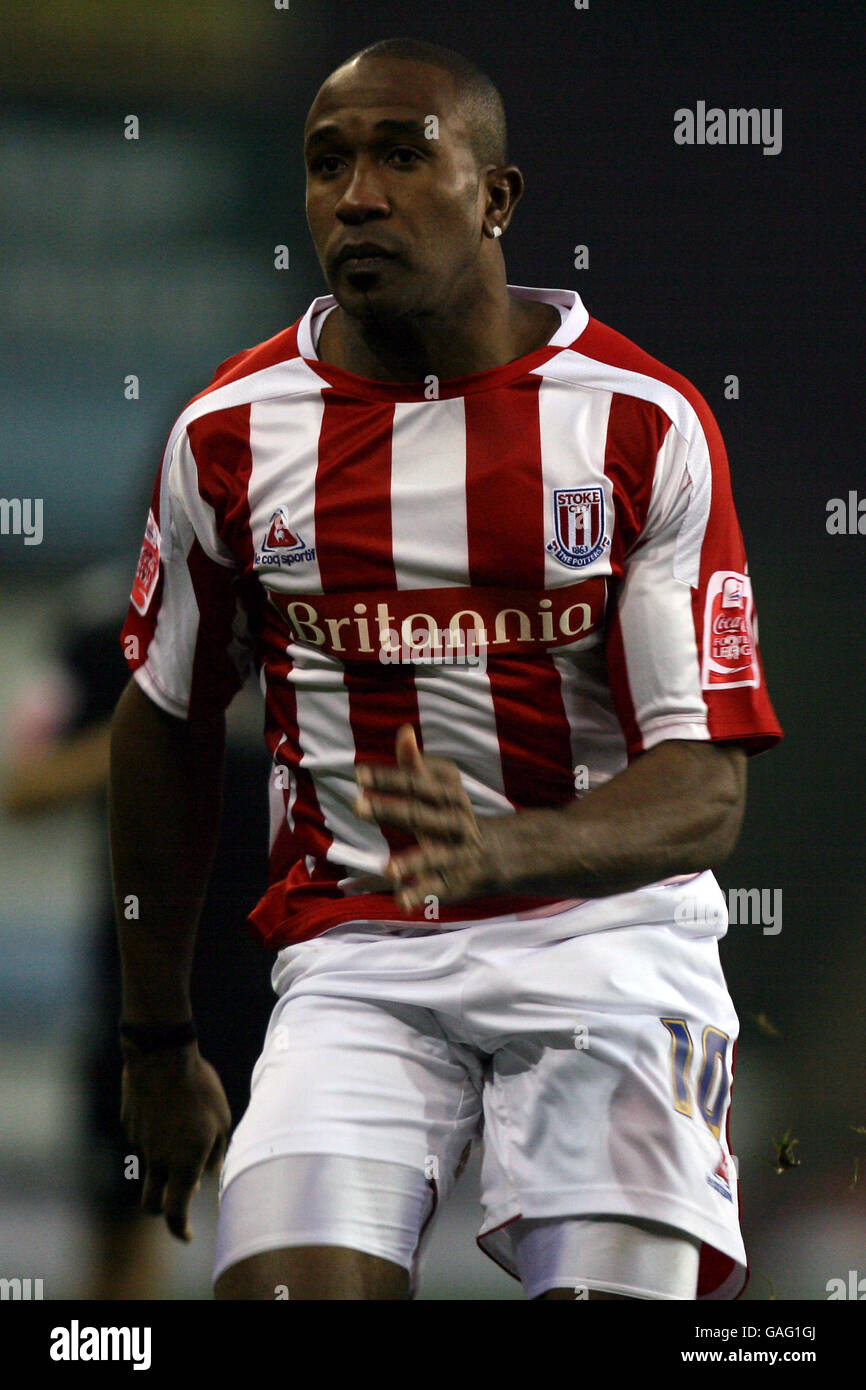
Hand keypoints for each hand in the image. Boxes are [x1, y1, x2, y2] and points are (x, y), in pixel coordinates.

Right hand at [120, 1043, 231, 1240]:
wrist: (161, 1055)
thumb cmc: (199, 1087)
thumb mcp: (221, 1119)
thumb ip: (216, 1152)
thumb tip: (207, 1173)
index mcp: (183, 1163)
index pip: (175, 1212)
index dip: (180, 1228)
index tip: (187, 1236)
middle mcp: (157, 1160)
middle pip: (150, 1203)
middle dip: (162, 1210)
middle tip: (177, 1201)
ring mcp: (139, 1143)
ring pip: (150, 1165)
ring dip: (164, 1161)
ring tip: (184, 1124)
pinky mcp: (129, 1124)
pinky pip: (143, 1138)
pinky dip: (156, 1134)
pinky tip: (168, 1106)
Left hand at [353, 724, 510, 910]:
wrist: (499, 854)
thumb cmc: (453, 815)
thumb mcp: (440, 789)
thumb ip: (416, 765)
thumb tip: (404, 730)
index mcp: (449, 796)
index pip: (418, 783)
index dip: (390, 777)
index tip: (358, 773)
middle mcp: (454, 823)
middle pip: (421, 815)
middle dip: (390, 809)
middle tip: (356, 804)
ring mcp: (455, 854)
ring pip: (434, 857)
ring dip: (411, 862)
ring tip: (386, 868)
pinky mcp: (455, 884)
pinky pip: (437, 889)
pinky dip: (420, 895)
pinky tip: (400, 900)